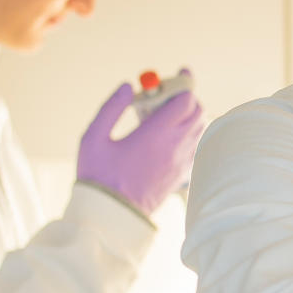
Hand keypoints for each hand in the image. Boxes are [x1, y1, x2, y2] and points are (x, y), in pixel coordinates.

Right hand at [77, 81, 205, 216]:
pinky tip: (168, 138)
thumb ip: (111, 108)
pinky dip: (189, 135)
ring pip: (200, 128)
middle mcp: (175, 146)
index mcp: (156, 133)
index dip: (182, 84)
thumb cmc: (98, 176)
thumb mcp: (93, 137)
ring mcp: (182, 161)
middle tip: (167, 96)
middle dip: (186, 98)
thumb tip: (129, 86)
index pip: (185, 99)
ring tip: (164, 116)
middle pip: (197, 111)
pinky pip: (196, 147)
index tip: (176, 75)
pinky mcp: (182, 175)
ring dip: (188, 116)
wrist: (110, 216)